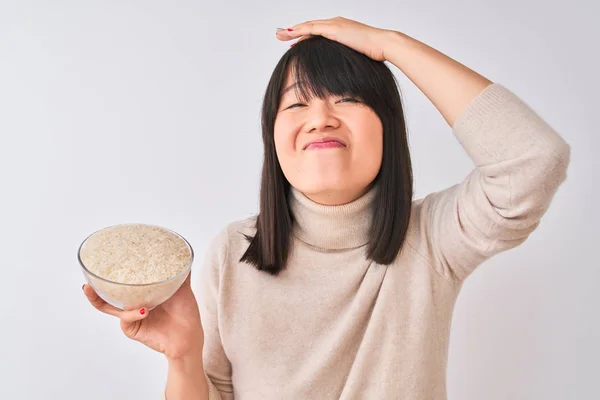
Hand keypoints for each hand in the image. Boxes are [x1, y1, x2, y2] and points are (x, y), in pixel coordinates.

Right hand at [82, 274, 203, 360]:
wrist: (190, 336)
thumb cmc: (186, 313)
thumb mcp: (182, 289)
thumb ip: (179, 273)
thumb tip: (183, 253)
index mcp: (143, 294)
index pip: (124, 283)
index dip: (113, 275)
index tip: (102, 263)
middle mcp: (134, 305)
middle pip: (108, 296)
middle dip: (94, 289)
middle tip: (87, 279)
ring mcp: (132, 317)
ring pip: (109, 308)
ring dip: (98, 299)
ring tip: (90, 289)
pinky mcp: (133, 329)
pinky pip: (126, 318)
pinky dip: (133, 313)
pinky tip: (144, 310)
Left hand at [275, 16, 393, 61]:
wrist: (383, 45)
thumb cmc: (374, 53)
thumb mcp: (356, 55)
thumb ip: (346, 58)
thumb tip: (342, 70)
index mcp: (340, 28)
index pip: (318, 30)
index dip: (304, 34)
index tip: (293, 40)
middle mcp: (336, 23)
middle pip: (310, 26)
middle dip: (293, 30)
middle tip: (280, 34)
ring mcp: (335, 24)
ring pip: (308, 26)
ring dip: (293, 30)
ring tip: (280, 35)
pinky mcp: (335, 29)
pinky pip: (312, 29)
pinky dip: (300, 31)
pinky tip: (291, 35)